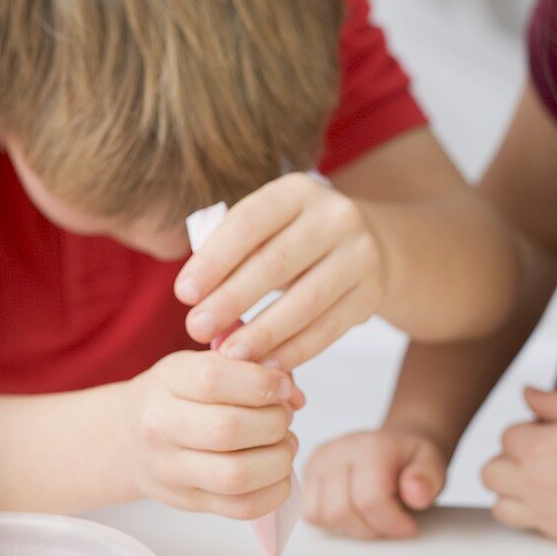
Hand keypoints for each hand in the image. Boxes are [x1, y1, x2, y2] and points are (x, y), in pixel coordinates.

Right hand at [124, 351, 297, 517]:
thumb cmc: (176, 395)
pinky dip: (274, 491)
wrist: (126, 438)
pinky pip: (242, 508)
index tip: (282, 386)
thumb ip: (249, 369)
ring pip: (236, 475)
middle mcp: (161, 427)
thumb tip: (293, 396)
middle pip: (229, 430)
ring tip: (283, 445)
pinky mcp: (188, 502)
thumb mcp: (199, 364)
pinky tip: (276, 472)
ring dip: (278, 459)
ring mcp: (171, 470)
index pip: (214, 379)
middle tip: (282, 417)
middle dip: (274, 422)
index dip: (260, 382)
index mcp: (168, 381)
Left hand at [174, 174, 385, 370]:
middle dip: (231, 300)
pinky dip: (296, 350)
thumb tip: (198, 300)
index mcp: (297, 191)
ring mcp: (360, 254)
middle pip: (276, 263)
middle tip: (197, 329)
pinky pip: (330, 327)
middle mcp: (335, 216)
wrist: (372, 244)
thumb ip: (234, 252)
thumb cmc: (297, 239)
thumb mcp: (269, 228)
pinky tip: (267, 364)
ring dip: (263, 332)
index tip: (184, 294)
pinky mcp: (372, 292)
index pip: (249, 223)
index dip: (214, 260)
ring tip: (229, 354)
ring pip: (306, 300)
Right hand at [303, 429, 446, 539]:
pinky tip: (355, 514)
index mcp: (371, 445)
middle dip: (370, 529)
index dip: (391, 523)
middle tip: (390, 523)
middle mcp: (337, 450)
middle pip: (341, 511)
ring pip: (322, 515)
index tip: (409, 527)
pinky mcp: (307, 476)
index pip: (369, 499)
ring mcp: (318, 462)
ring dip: (350, 529)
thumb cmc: (411, 460)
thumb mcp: (433, 464)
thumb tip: (415, 494)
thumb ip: (429, 478)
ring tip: (372, 518)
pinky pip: (311, 515)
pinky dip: (333, 523)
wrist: (394, 447)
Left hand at [482, 387, 556, 546]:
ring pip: (499, 503)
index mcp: (540, 447)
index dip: (527, 432)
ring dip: (510, 491)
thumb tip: (526, 393)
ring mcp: (545, 513)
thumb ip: (552, 401)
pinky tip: (555, 501)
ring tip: (538, 482)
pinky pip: (526, 526)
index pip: (506, 436)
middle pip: (490, 471)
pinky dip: (531, 514)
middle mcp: (535, 482)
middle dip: (509, 460)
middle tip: (537, 457)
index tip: (549, 433)